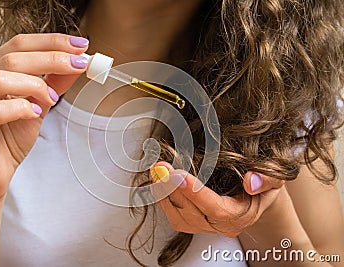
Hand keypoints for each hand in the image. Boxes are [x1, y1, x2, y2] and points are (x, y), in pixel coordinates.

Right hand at [0, 33, 88, 203]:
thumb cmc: (11, 138)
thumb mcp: (39, 104)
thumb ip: (54, 83)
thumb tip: (77, 62)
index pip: (18, 44)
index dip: (51, 41)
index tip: (80, 45)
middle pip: (12, 57)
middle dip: (52, 57)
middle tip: (79, 64)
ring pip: (0, 79)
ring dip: (35, 85)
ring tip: (51, 99)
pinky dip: (21, 108)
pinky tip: (34, 114)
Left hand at [150, 162, 284, 236]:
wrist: (258, 194)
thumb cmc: (264, 183)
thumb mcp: (276, 176)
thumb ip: (268, 179)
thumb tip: (250, 181)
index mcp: (242, 216)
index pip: (216, 209)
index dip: (195, 193)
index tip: (178, 174)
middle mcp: (222, 226)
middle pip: (192, 214)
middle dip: (173, 190)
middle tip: (159, 167)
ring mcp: (207, 227)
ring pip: (179, 217)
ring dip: (164, 194)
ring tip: (155, 171)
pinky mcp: (194, 223)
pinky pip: (174, 215)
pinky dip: (163, 198)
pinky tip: (158, 181)